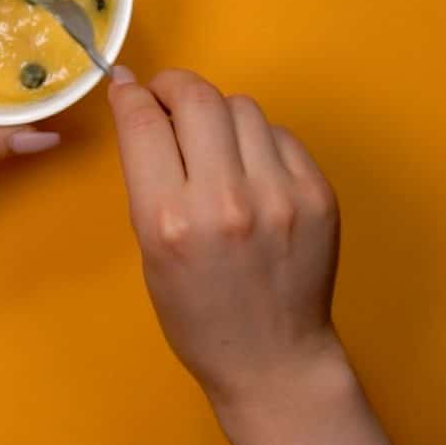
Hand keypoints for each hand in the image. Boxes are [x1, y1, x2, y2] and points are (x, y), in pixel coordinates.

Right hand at [107, 67, 342, 416]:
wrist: (273, 358)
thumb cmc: (195, 312)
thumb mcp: (149, 248)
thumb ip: (147, 175)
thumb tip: (137, 104)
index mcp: (170, 220)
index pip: (144, 123)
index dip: (131, 94)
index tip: (128, 88)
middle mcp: (225, 200)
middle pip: (197, 97)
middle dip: (173, 86)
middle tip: (167, 98)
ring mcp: (279, 195)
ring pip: (242, 106)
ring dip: (217, 114)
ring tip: (213, 143)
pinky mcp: (317, 194)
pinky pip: (278, 134)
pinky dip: (256, 140)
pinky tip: (251, 169)